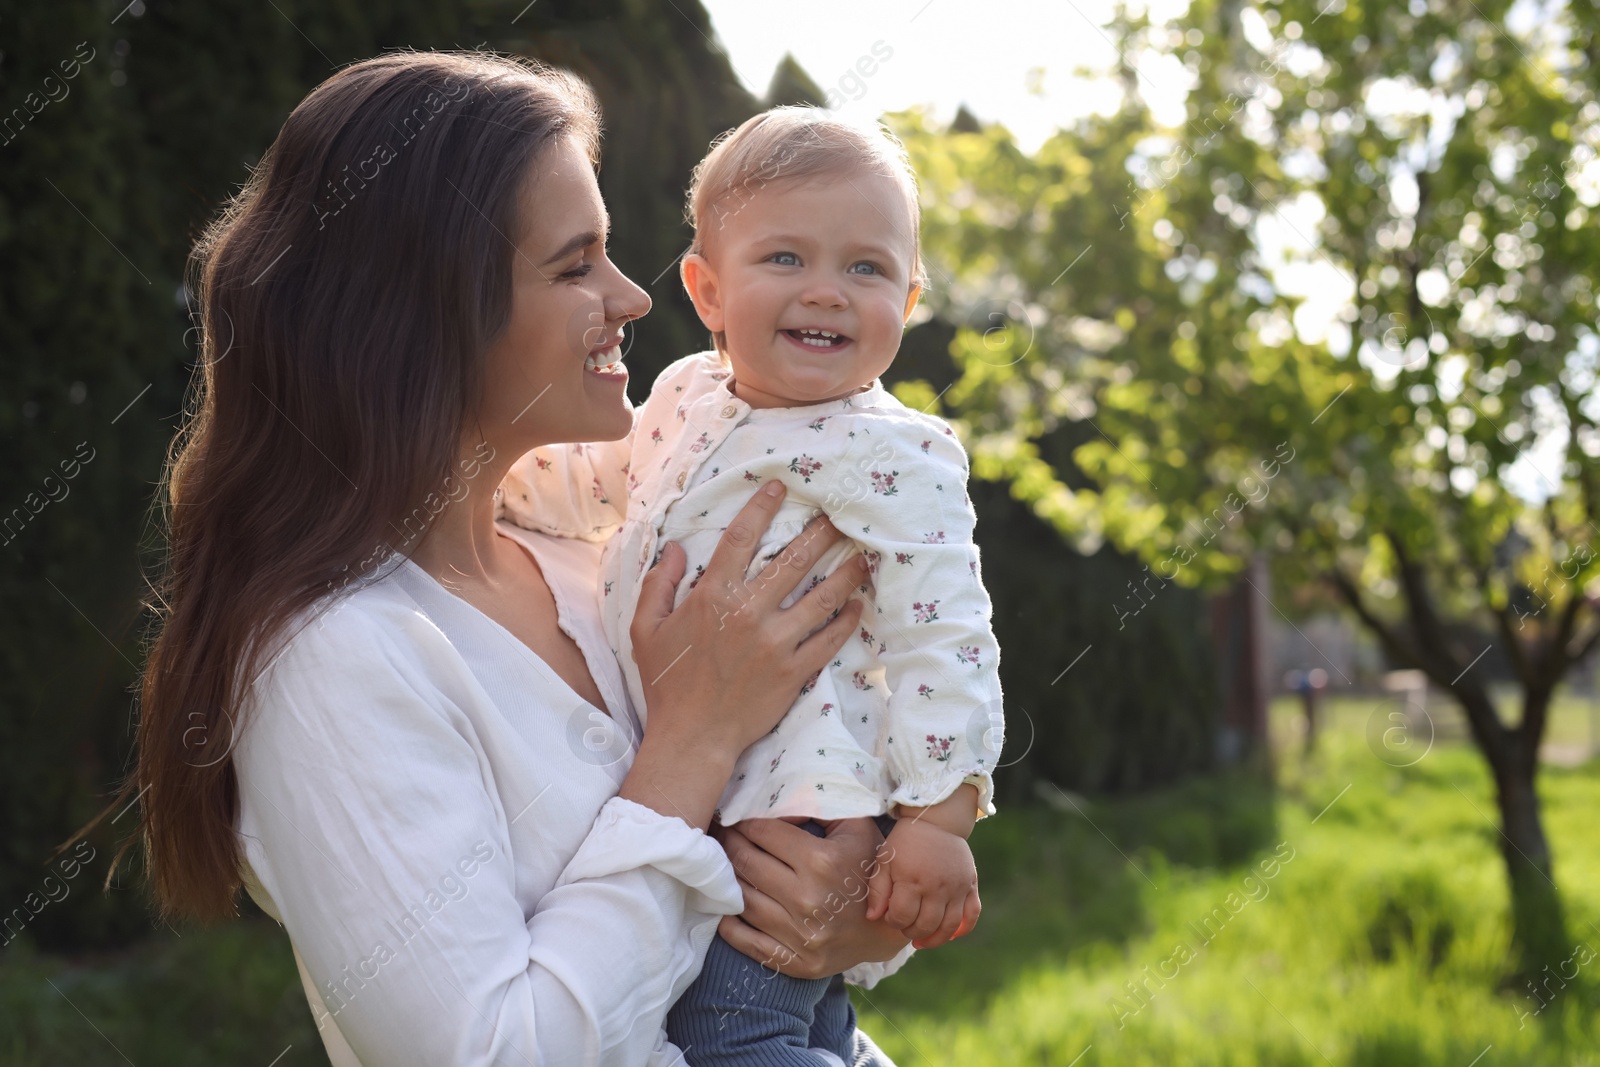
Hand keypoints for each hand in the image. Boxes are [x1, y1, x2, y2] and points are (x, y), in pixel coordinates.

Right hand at [630, 481, 867, 761]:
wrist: (693, 737)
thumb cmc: (667, 683)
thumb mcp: (645, 630)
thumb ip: (658, 585)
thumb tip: (675, 548)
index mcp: (712, 597)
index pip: (741, 537)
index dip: (762, 506)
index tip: (780, 487)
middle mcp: (748, 613)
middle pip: (793, 560)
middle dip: (820, 532)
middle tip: (840, 514)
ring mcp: (775, 643)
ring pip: (821, 597)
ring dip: (846, 573)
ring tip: (863, 555)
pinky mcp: (794, 671)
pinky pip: (828, 639)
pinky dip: (847, 620)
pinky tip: (859, 604)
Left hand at [714, 816, 910, 979]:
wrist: (889, 928)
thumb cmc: (867, 869)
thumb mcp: (856, 828)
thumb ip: (820, 805)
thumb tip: (777, 804)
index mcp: (821, 862)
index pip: (763, 833)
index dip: (742, 821)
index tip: (733, 817)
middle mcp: (808, 899)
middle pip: (746, 863)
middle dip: (728, 844)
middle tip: (719, 836)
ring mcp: (801, 935)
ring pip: (742, 900)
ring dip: (726, 879)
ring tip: (721, 866)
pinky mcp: (796, 963)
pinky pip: (746, 941)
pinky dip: (728, 923)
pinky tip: (726, 905)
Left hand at [864, 818, 979, 949]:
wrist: (936, 820)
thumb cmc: (905, 842)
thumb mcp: (885, 860)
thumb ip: (878, 890)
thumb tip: (873, 917)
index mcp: (913, 880)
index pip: (902, 916)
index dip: (893, 921)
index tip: (890, 915)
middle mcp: (937, 887)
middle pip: (926, 925)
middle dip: (912, 932)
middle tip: (905, 926)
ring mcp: (957, 887)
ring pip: (949, 926)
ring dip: (935, 939)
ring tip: (922, 940)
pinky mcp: (971, 885)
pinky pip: (972, 915)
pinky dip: (963, 930)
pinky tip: (949, 934)